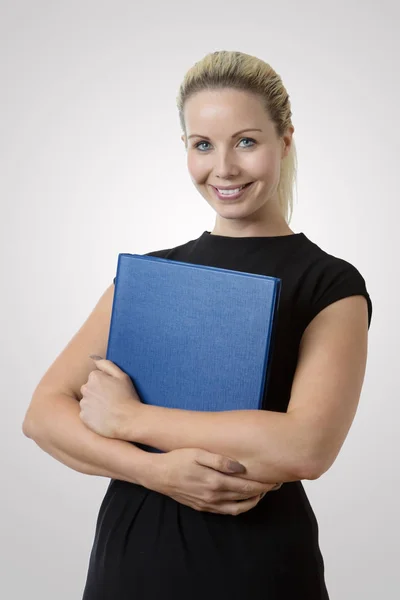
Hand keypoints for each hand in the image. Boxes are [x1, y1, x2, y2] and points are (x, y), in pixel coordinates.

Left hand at [79, 356, 141, 437]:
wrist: (128, 420)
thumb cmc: (127, 397)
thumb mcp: (122, 376)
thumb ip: (106, 364)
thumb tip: (93, 357)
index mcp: (94, 377)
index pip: (96, 377)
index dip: (106, 384)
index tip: (114, 391)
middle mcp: (85, 388)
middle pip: (89, 388)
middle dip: (98, 393)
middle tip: (112, 400)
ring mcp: (83, 403)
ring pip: (87, 401)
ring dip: (95, 404)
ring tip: (109, 409)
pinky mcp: (83, 416)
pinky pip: (86, 414)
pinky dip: (93, 415)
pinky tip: (104, 417)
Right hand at [148, 447, 282, 515]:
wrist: (157, 475)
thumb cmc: (178, 459)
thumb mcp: (198, 453)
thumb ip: (221, 460)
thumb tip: (241, 467)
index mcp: (215, 482)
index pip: (246, 487)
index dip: (263, 484)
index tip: (275, 478)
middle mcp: (214, 497)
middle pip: (246, 498)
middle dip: (263, 492)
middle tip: (275, 484)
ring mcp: (208, 504)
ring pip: (238, 509)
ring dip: (253, 501)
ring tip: (262, 491)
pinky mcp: (203, 507)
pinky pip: (227, 511)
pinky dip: (239, 507)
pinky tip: (243, 498)